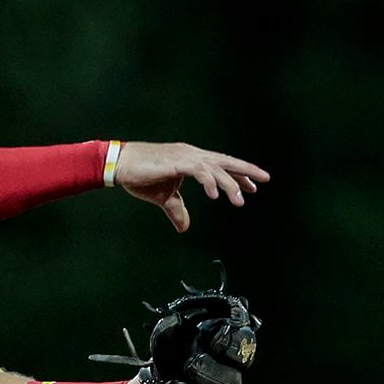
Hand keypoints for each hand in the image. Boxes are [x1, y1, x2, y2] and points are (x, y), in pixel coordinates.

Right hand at [112, 142, 269, 231]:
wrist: (119, 164)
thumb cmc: (139, 176)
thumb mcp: (163, 197)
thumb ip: (177, 210)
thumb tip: (185, 228)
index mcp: (191, 159)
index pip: (220, 165)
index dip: (236, 175)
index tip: (251, 186)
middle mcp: (192, 154)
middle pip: (225, 161)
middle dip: (245, 171)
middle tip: (264, 180)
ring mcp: (185, 156)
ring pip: (215, 168)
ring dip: (229, 184)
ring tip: (240, 201)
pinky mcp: (176, 162)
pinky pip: (199, 170)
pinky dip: (210, 181)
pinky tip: (216, 194)